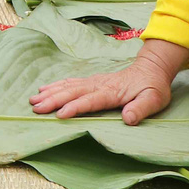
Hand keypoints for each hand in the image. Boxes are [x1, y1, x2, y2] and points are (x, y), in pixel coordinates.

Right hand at [30, 40, 188, 124]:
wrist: (151, 69)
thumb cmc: (153, 87)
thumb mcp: (155, 99)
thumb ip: (141, 108)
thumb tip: (128, 119)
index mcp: (113, 91)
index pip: (91, 101)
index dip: (75, 107)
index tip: (60, 115)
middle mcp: (99, 84)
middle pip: (73, 92)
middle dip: (54, 100)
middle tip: (36, 108)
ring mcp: (94, 81)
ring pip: (68, 86)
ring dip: (51, 93)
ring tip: (34, 100)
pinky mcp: (92, 81)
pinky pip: (70, 82)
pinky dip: (56, 85)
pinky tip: (44, 89)